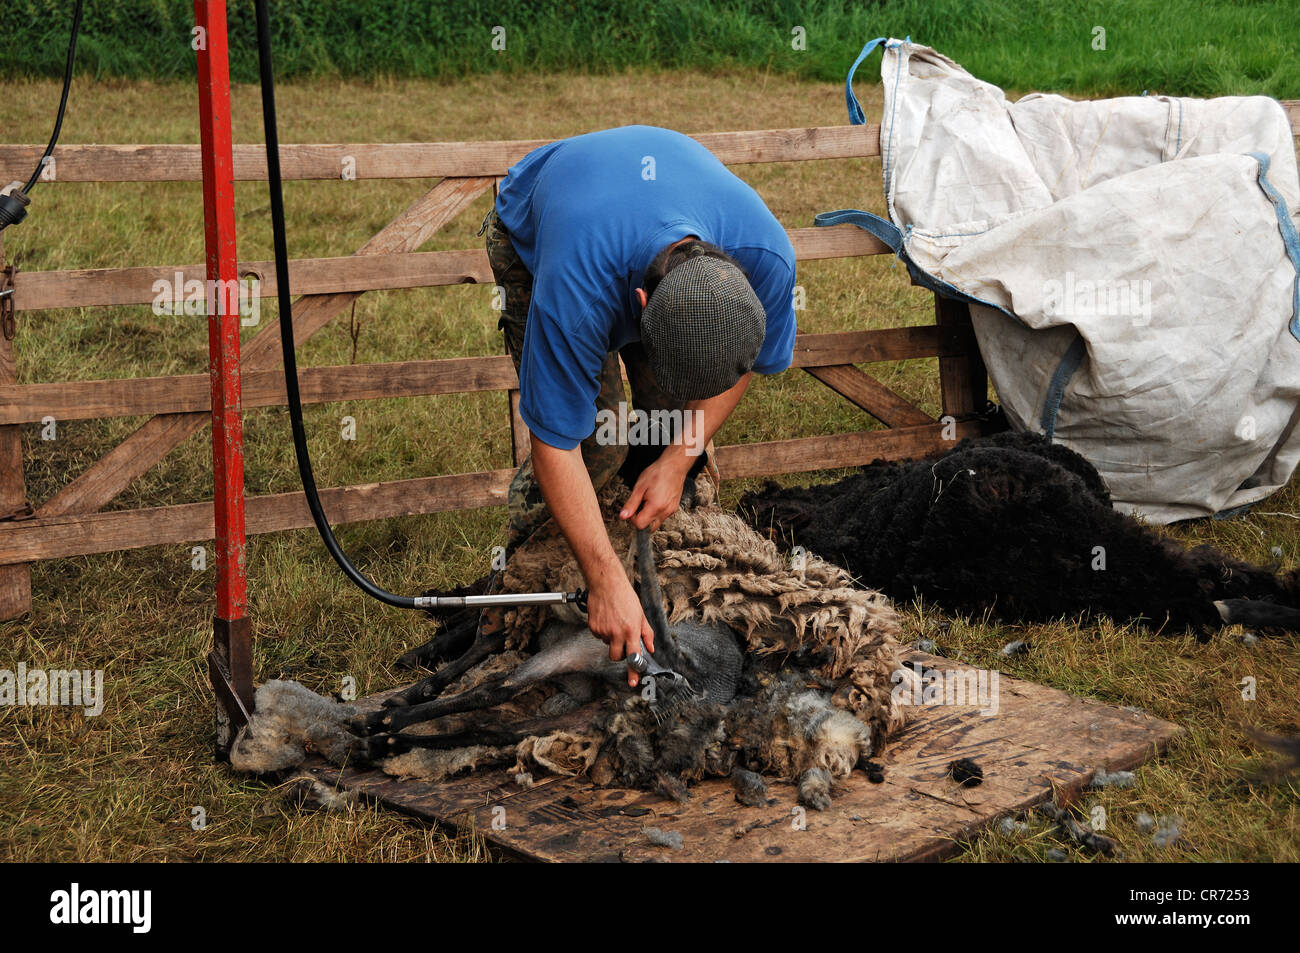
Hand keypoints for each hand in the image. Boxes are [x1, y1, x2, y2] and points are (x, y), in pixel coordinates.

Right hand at [585, 566, 654, 686]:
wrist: (607, 584)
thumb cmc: (625, 597)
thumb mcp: (641, 615)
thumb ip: (647, 634)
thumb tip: (651, 649)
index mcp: (631, 630)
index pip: (634, 656)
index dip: (633, 672)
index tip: (633, 682)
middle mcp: (617, 633)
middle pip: (616, 657)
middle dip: (619, 654)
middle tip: (622, 642)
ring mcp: (604, 631)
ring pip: (607, 645)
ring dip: (611, 639)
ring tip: (614, 621)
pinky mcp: (593, 627)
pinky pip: (599, 636)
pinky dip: (603, 631)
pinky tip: (606, 619)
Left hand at [620, 449, 690, 530]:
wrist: (674, 466)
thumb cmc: (657, 473)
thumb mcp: (639, 487)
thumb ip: (631, 504)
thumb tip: (623, 516)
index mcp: (655, 507)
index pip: (640, 525)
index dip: (633, 519)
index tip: (633, 509)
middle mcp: (665, 512)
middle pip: (649, 528)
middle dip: (641, 521)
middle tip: (640, 506)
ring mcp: (671, 511)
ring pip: (656, 523)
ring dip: (649, 517)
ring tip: (648, 501)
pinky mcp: (674, 508)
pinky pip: (663, 516)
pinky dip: (657, 513)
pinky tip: (655, 500)